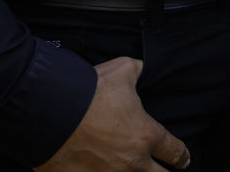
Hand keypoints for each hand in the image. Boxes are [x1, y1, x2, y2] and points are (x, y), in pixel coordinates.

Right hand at [35, 57, 187, 170]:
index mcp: (146, 136)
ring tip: (131, 169)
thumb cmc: (88, 91)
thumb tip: (140, 68)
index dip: (181, 155)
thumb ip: (137, 71)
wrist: (48, 110)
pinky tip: (99, 170)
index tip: (181, 160)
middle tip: (162, 170)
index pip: (175, 152)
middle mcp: (131, 163)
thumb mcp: (122, 71)